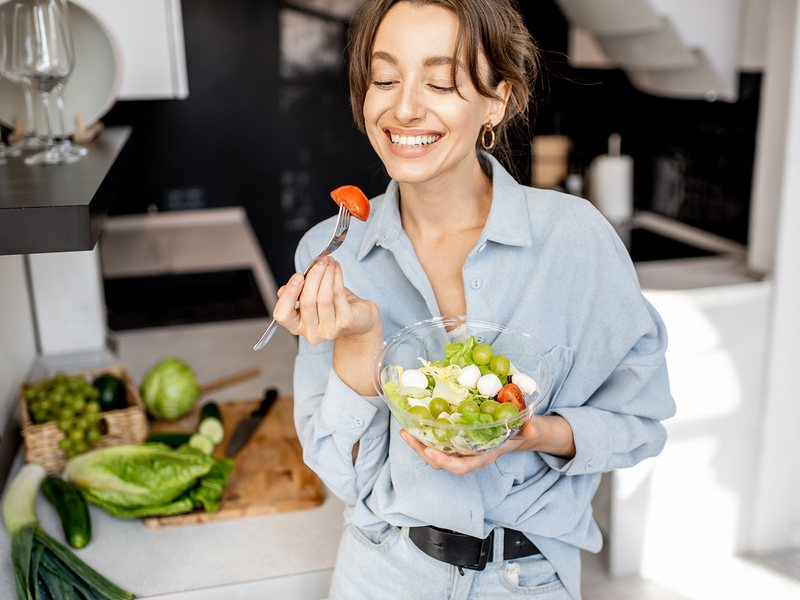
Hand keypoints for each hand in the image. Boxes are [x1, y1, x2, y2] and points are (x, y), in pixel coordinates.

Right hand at [273, 256, 378, 344]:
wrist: (359, 320)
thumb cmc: (332, 307)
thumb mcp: (311, 299)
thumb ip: (297, 293)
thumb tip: (288, 285)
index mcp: (296, 326)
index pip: (282, 315)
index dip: (289, 294)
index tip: (298, 276)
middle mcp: (311, 332)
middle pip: (307, 301)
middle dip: (313, 276)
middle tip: (319, 260)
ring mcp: (329, 330)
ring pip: (323, 297)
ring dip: (326, 274)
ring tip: (328, 261)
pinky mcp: (345, 321)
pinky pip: (338, 294)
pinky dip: (336, 277)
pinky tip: (336, 268)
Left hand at [399, 415, 574, 475]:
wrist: (519, 431)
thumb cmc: (522, 430)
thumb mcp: (528, 427)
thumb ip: (530, 428)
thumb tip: (533, 427)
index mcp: (484, 456)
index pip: (462, 466)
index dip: (445, 462)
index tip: (430, 451)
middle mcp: (470, 456)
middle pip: (441, 462)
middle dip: (422, 451)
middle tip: (406, 435)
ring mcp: (462, 450)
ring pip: (435, 453)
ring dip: (418, 444)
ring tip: (404, 430)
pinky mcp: (456, 441)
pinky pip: (437, 442)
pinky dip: (424, 435)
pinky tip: (414, 423)